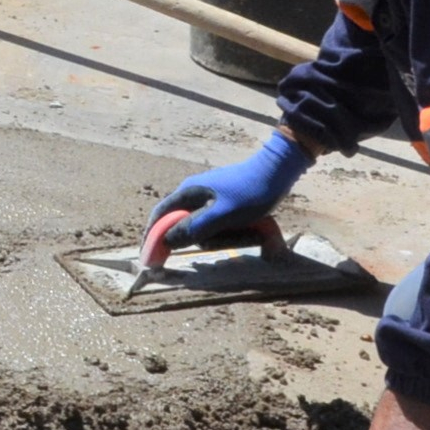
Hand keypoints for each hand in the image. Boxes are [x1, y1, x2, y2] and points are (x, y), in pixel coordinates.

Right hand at [149, 130, 311, 246]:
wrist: (279, 171)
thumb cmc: (250, 192)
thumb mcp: (222, 215)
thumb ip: (194, 228)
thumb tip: (166, 241)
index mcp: (189, 192)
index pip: (160, 215)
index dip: (153, 236)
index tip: (150, 258)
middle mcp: (195, 194)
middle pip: (186, 225)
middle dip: (206, 239)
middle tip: (229, 241)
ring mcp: (211, 197)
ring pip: (206, 227)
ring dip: (225, 236)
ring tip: (249, 233)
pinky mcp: (225, 202)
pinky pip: (220, 223)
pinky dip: (232, 231)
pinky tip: (251, 230)